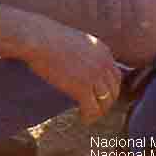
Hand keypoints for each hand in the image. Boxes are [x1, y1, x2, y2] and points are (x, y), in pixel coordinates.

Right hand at [0, 7, 121, 123]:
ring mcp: (94, 75)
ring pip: (105, 102)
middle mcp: (104, 63)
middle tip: (96, 109)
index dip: (110, 89)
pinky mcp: (82, 87)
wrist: (39, 38)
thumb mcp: (78, 42)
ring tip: (88, 115)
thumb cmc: (50, 38)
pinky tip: (82, 118)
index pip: (116, 76)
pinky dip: (89, 117)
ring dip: (98, 111)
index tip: (101, 97)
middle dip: (106, 102)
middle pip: (114, 90)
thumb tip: (84, 69)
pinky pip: (92, 109)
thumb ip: (87, 55)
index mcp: (103, 51)